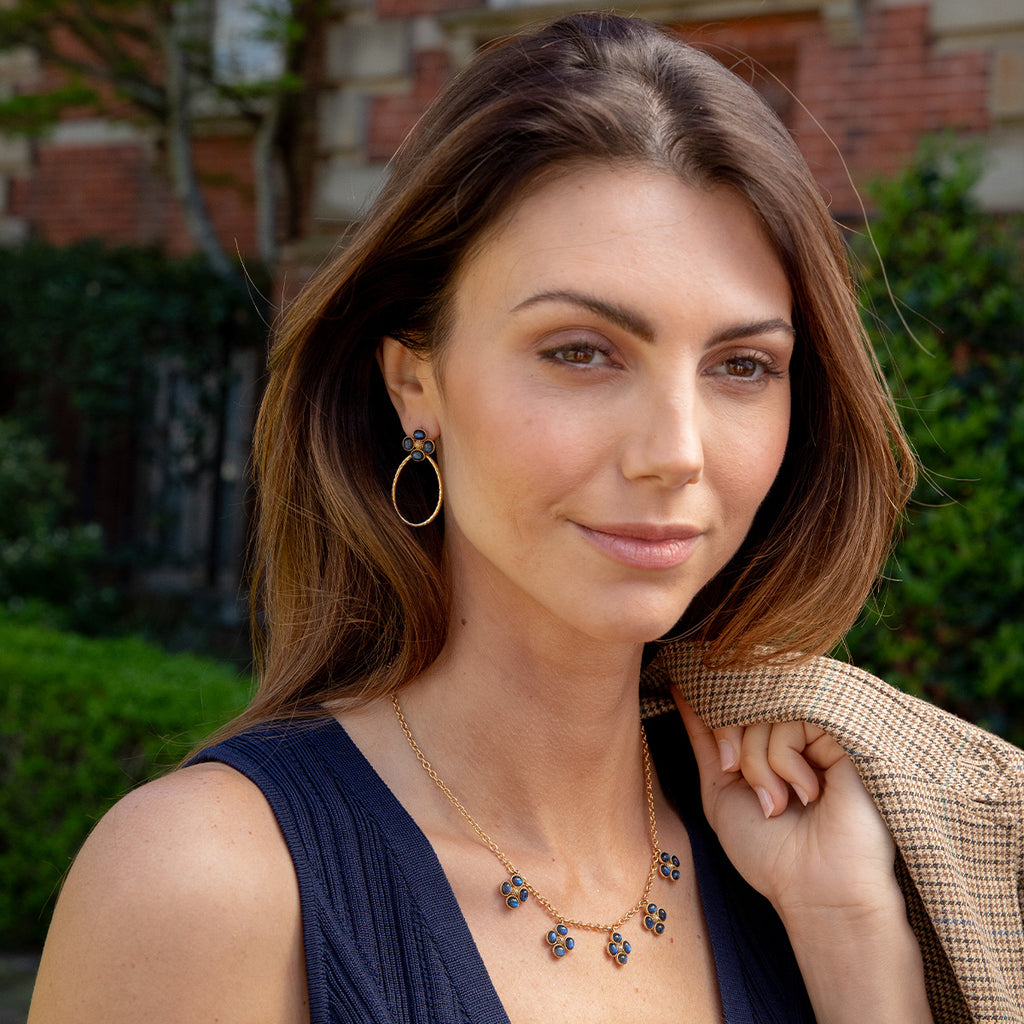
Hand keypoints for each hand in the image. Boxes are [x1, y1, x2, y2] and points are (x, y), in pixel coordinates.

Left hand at [673, 691, 931, 1021]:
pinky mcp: (844, 738)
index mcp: (767, 744)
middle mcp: (794, 733)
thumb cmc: (767, 851)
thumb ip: (705, 741)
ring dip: (760, 766)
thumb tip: (680, 688)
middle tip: (746, 787)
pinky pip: (795, 724)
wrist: (815, 890)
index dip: (716, 719)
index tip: (723, 759)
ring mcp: (820, 733)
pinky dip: (786, 763)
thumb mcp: (720, 790)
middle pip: (745, 703)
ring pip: (765, 715)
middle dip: (734, 746)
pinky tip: (807, 795)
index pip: (733, 704)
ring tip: (779, 804)